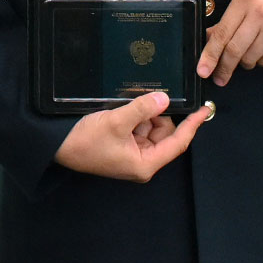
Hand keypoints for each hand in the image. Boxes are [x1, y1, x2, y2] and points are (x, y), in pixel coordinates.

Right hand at [53, 91, 212, 181]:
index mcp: (146, 163)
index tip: (204, 110)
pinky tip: (120, 112)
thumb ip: (142, 109)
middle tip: (142, 102)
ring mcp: (132, 154)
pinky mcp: (123, 146)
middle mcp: (142, 161)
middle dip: (156, 116)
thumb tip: (164, 99)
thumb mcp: (116, 121)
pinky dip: (134, 117)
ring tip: (124, 109)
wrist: (58, 147)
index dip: (192, 125)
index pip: (178, 142)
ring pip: (150, 128)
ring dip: (143, 115)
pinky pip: (138, 128)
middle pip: (164, 134)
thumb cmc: (86, 141)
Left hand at [196, 0, 262, 86]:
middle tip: (219, 78)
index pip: (221, 34)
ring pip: (250, 59)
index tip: (202, 69)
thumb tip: (209, 39)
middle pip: (234, 50)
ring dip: (245, 62)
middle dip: (224, 68)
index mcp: (245, 1)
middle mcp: (260, 15)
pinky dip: (261, 60)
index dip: (209, 55)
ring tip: (249, 51)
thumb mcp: (246, 0)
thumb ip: (228, 20)